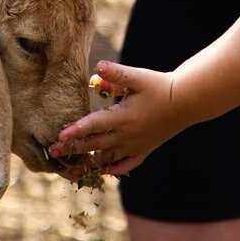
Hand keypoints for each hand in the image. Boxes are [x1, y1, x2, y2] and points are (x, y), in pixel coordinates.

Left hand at [49, 60, 188, 175]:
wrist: (187, 101)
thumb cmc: (160, 86)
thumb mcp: (138, 77)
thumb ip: (116, 74)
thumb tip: (97, 68)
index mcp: (123, 117)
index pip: (94, 125)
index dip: (76, 131)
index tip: (59, 136)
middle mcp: (127, 135)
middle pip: (95, 145)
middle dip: (73, 149)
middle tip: (52, 153)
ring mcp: (135, 145)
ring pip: (107, 159)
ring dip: (88, 165)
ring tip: (69, 172)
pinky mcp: (144, 150)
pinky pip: (126, 164)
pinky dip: (113, 169)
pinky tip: (103, 171)